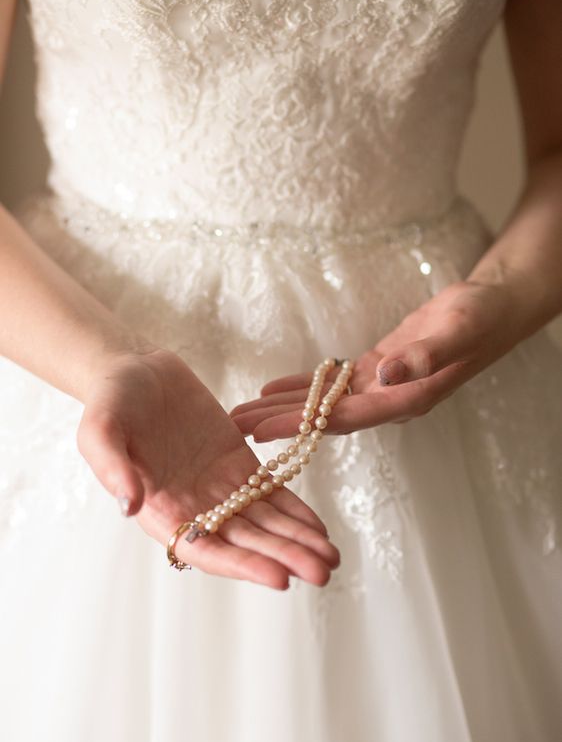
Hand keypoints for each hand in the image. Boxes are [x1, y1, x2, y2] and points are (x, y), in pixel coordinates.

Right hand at [77, 347, 339, 589]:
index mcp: (160, 511)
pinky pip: (270, 493)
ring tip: (331, 558)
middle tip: (322, 571)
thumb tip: (131, 505)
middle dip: (284, 557)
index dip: (242, 564)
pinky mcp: (237, 464)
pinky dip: (295, 511)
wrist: (135, 371)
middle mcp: (193, 509)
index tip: (278, 577)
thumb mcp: (99, 429)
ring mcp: (219, 488)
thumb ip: (112, 466)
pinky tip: (320, 528)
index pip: (205, 549)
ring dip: (297, 541)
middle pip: (245, 542)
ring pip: (264, 522)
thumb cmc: (110, 402)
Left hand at [230, 280, 523, 436]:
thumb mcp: (457, 331)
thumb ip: (426, 356)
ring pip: (324, 403)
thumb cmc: (480, 320)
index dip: (301, 424)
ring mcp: (382, 387)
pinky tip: (273, 388)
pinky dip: (303, 386)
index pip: (343, 418)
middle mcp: (389, 401)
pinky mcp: (377, 370)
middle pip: (324, 418)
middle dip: (280, 422)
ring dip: (283, 407)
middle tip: (234, 427)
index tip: (262, 431)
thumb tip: (389, 375)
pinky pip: (333, 384)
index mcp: (405, 400)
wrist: (493, 310)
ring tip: (242, 414)